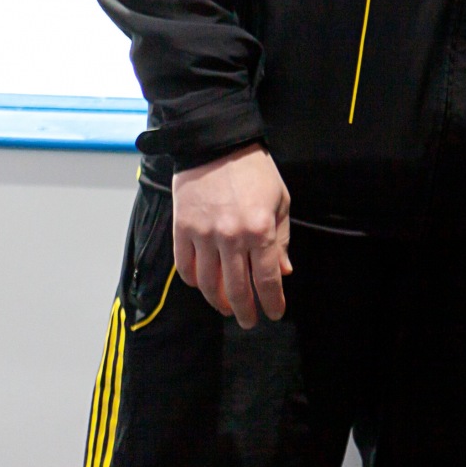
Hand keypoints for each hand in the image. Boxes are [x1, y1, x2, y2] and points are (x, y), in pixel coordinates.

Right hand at [171, 144, 291, 328]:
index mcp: (260, 230)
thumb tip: (283, 272)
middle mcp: (232, 237)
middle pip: (236, 289)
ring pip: (208, 284)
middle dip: (245, 311)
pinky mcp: (182, 230)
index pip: (266, 279)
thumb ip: (281, 239)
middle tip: (248, 321)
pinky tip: (203, 286)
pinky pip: (185, 267)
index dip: (271, 302)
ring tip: (227, 308)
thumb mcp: (280, 201)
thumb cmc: (254, 171)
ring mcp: (204, 235)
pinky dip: (194, 282)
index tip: (274, 314)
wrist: (216, 145)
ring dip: (218, 302)